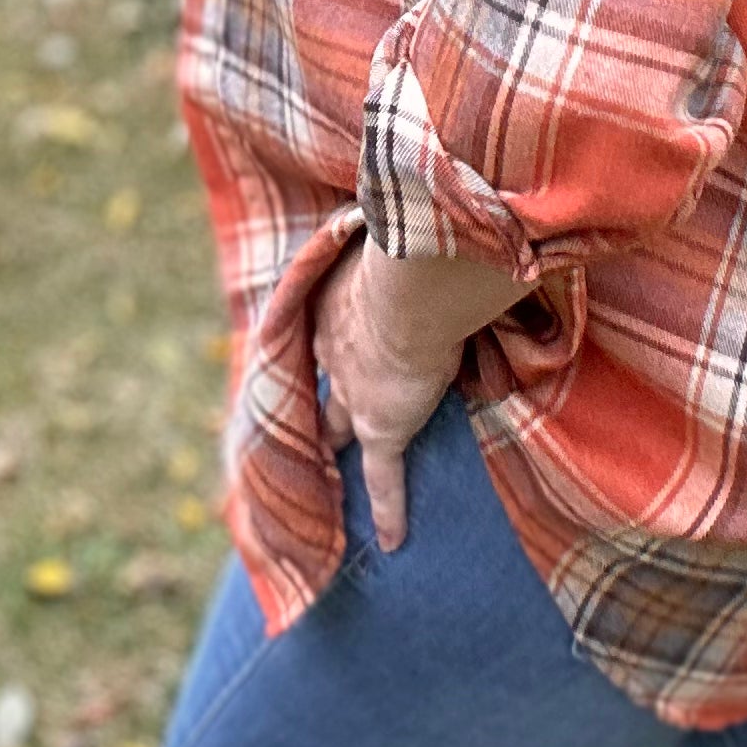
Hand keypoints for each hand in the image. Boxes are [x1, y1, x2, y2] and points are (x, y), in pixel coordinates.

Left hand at [308, 236, 465, 553]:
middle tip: (317, 409)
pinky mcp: (381, 427)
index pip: (326, 327)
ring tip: (331, 464)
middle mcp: (334, 350)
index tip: (333, 342)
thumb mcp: (393, 232)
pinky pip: (383, 478)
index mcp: (332, 303)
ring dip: (337, 442)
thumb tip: (429, 207)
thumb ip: (404, 229)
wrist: (413, 285)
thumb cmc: (406, 243)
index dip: (331, 338)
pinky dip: (388, 509)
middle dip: (320, 394)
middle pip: (323, 380)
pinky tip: (392, 540)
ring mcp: (354, 393)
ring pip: (340, 426)